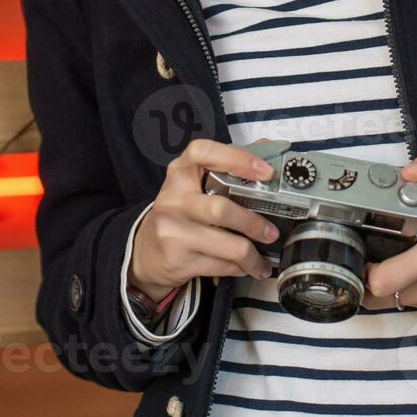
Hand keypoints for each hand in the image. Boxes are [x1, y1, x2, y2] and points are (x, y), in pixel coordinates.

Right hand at [128, 138, 280, 301]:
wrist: (145, 252)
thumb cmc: (180, 213)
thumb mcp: (193, 186)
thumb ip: (227, 167)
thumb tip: (266, 147)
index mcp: (180, 173)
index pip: (204, 153)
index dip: (237, 159)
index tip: (265, 172)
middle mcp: (173, 199)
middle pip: (221, 210)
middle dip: (253, 224)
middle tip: (271, 232)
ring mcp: (173, 231)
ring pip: (228, 245)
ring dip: (252, 256)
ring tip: (262, 260)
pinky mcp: (178, 260)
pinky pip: (221, 266)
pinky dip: (240, 269)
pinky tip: (245, 268)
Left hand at [360, 142, 416, 316]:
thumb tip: (407, 173)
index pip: (383, 281)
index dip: (363, 269)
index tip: (360, 251)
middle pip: (384, 297)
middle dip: (369, 278)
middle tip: (369, 254)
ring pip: (399, 303)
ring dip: (391, 285)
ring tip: (395, 257)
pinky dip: (411, 291)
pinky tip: (416, 269)